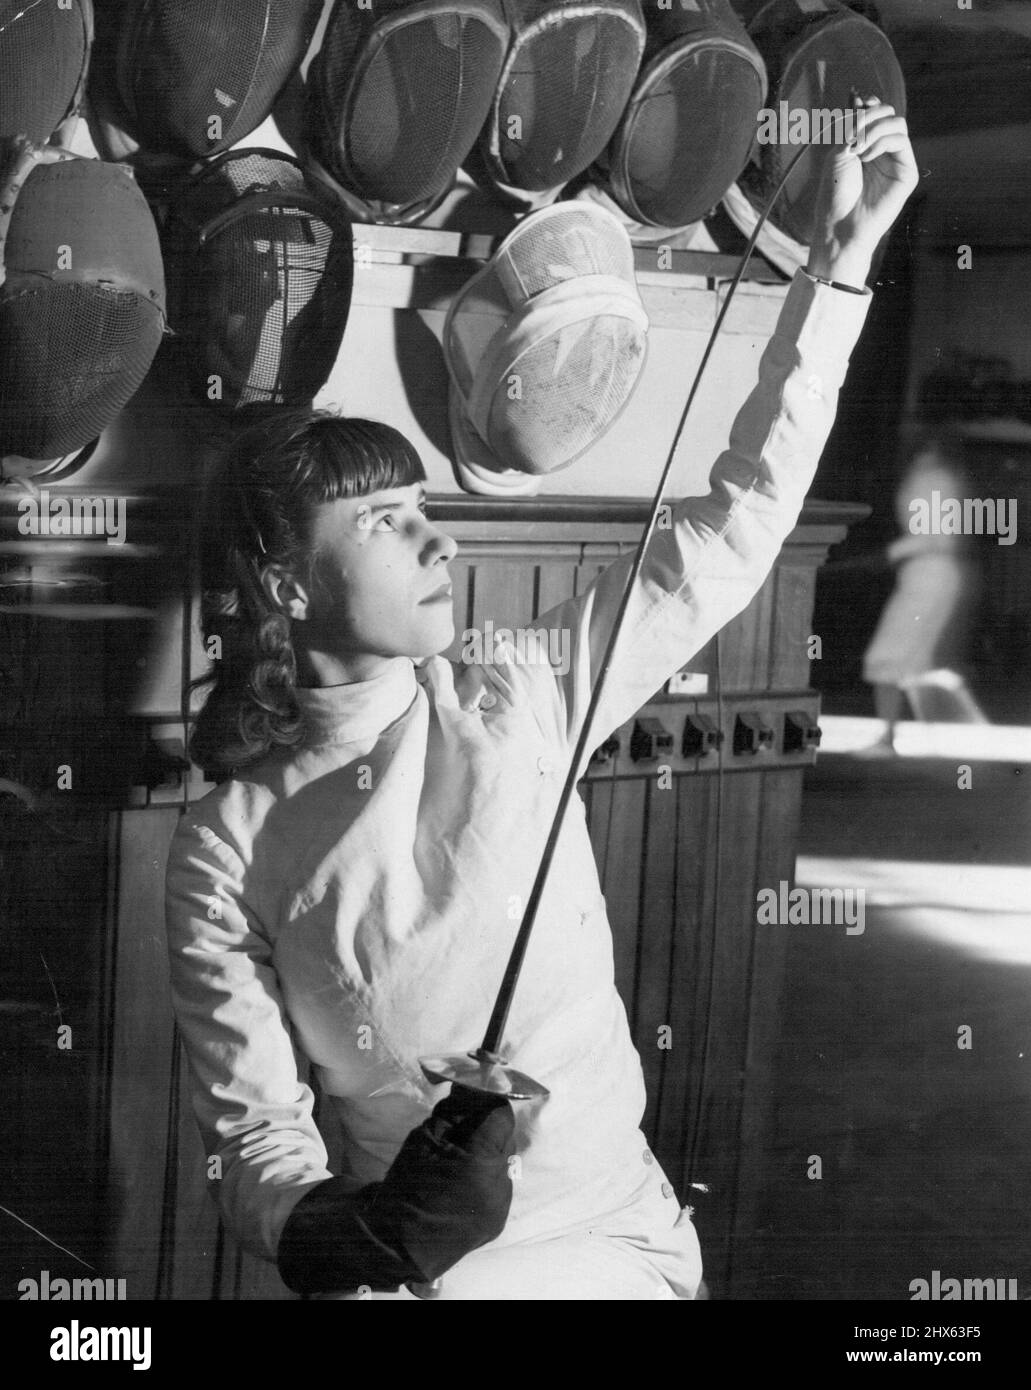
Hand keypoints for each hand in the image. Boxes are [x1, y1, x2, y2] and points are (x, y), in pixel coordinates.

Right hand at [277, 1087, 515, 1293]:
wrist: (395, 1245)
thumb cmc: (404, 1188)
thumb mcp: (424, 1140)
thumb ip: (452, 1112)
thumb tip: (469, 1088)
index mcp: (482, 1163)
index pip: (501, 1114)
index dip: (488, 1098)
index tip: (473, 1090)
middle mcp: (501, 1185)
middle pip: (504, 1137)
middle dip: (486, 1124)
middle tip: (461, 1120)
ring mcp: (501, 1207)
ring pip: (502, 1161)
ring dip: (486, 1150)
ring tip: (458, 1152)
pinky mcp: (497, 1221)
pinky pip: (497, 1185)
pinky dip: (484, 1174)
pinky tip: (461, 1177)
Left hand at [806, 98, 919, 288]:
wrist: (840, 224)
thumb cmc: (836, 192)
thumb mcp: (839, 151)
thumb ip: (853, 125)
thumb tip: (862, 98)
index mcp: (867, 144)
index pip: (876, 112)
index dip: (868, 105)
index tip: (855, 108)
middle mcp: (883, 150)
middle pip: (888, 113)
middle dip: (869, 117)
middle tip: (852, 135)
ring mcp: (897, 161)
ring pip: (897, 123)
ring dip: (875, 129)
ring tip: (857, 148)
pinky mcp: (907, 173)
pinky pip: (902, 141)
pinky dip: (882, 141)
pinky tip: (866, 157)